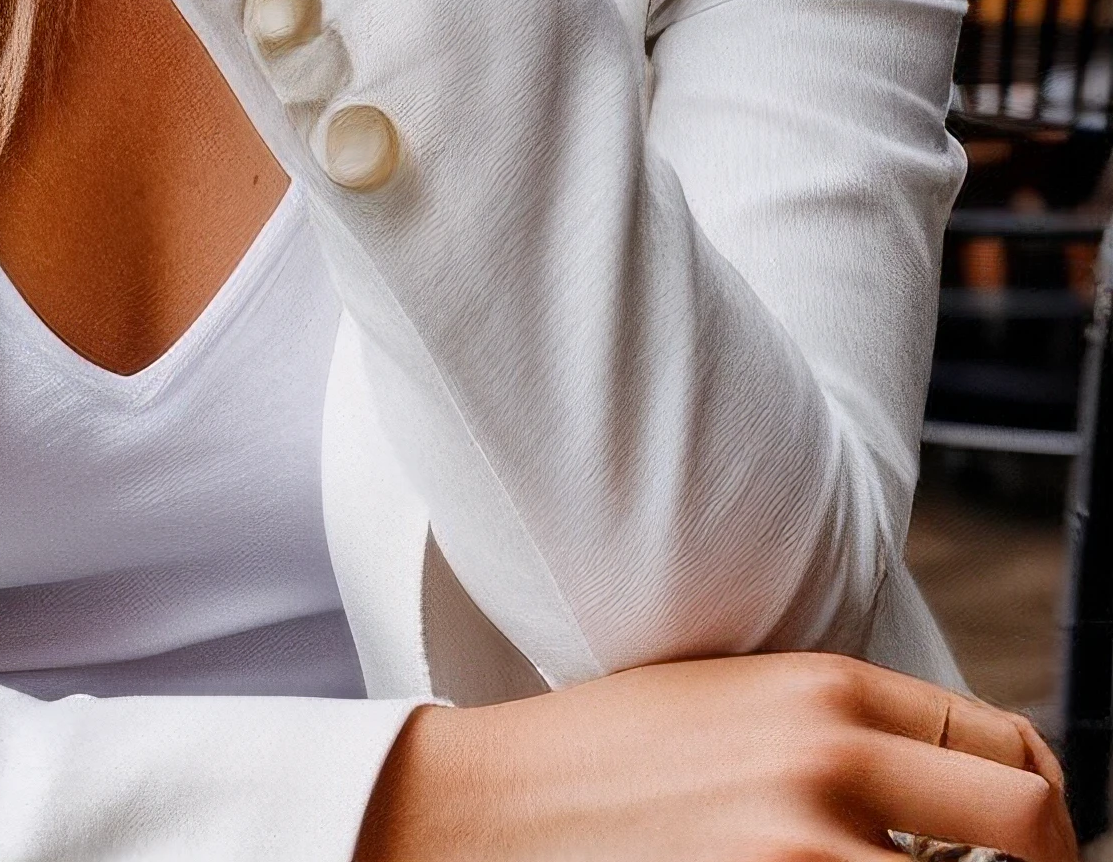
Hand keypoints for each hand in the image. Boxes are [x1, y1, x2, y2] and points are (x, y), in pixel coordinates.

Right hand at [356, 653, 1075, 861]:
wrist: (492, 814)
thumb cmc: (611, 761)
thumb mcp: (737, 704)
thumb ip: (847, 734)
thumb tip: (968, 795)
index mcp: (825, 693)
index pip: (1014, 754)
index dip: (1047, 817)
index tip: (1034, 851)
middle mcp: (828, 769)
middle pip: (1030, 835)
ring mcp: (802, 859)